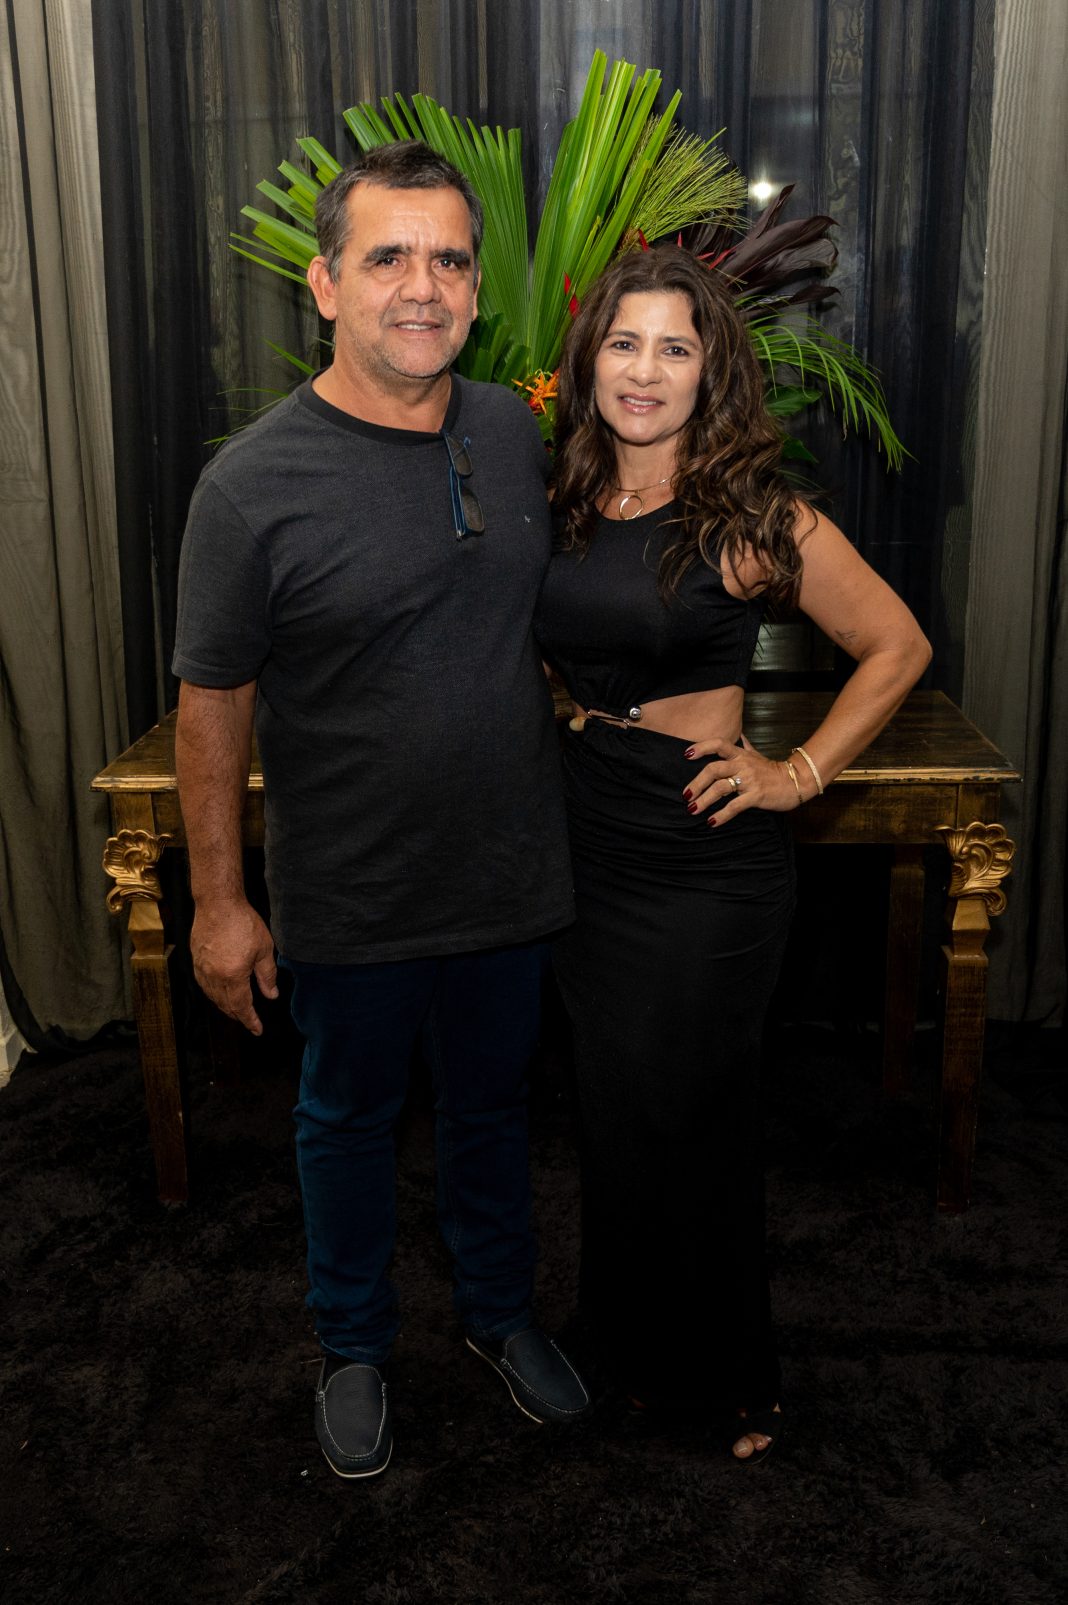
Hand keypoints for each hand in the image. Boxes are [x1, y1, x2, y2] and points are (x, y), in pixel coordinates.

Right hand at [189, 898, 278, 1034]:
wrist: (218, 903)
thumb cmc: (243, 922)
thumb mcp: (264, 949)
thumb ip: (267, 976)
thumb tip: (271, 995)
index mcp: (233, 976)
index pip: (242, 1006)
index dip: (250, 1020)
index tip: (257, 1030)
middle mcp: (214, 977)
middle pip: (225, 1005)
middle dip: (238, 1016)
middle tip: (248, 1021)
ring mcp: (202, 969)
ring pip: (213, 997)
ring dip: (225, 1006)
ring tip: (236, 1010)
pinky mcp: (195, 960)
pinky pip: (204, 985)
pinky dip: (213, 994)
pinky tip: (220, 992)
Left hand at [682, 733, 799, 825]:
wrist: (797, 781)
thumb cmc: (774, 771)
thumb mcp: (757, 755)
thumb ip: (745, 746)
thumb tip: (739, 735)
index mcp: (741, 754)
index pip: (718, 744)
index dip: (701, 747)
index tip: (686, 755)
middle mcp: (743, 765)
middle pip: (713, 769)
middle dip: (696, 783)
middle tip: (685, 795)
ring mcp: (749, 780)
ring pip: (720, 788)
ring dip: (703, 800)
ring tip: (692, 809)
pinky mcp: (756, 796)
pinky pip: (734, 806)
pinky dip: (721, 815)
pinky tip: (711, 821)